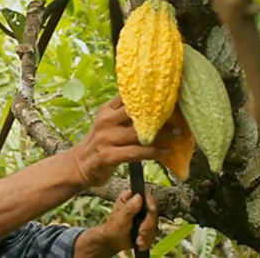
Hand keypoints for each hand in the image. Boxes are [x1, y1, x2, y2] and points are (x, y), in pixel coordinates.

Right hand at [69, 96, 183, 186]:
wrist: (80, 165)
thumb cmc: (101, 142)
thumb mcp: (108, 122)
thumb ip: (125, 113)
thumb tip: (155, 105)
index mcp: (107, 109)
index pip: (129, 96)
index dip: (150, 94)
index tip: (170, 93)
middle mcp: (106, 121)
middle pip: (136, 112)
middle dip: (159, 113)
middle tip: (179, 114)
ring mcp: (106, 138)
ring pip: (139, 133)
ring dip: (162, 134)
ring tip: (178, 133)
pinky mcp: (108, 156)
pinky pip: (136, 152)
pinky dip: (153, 152)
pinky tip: (166, 151)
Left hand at [75, 190, 158, 257]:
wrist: (113, 242)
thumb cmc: (113, 228)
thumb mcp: (120, 218)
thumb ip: (129, 208)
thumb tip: (139, 197)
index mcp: (131, 198)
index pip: (146, 196)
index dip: (151, 203)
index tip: (151, 210)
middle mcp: (140, 205)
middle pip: (153, 212)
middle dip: (148, 226)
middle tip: (141, 233)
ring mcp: (145, 216)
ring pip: (154, 224)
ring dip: (147, 235)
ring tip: (138, 241)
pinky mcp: (147, 226)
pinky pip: (153, 232)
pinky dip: (147, 240)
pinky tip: (140, 244)